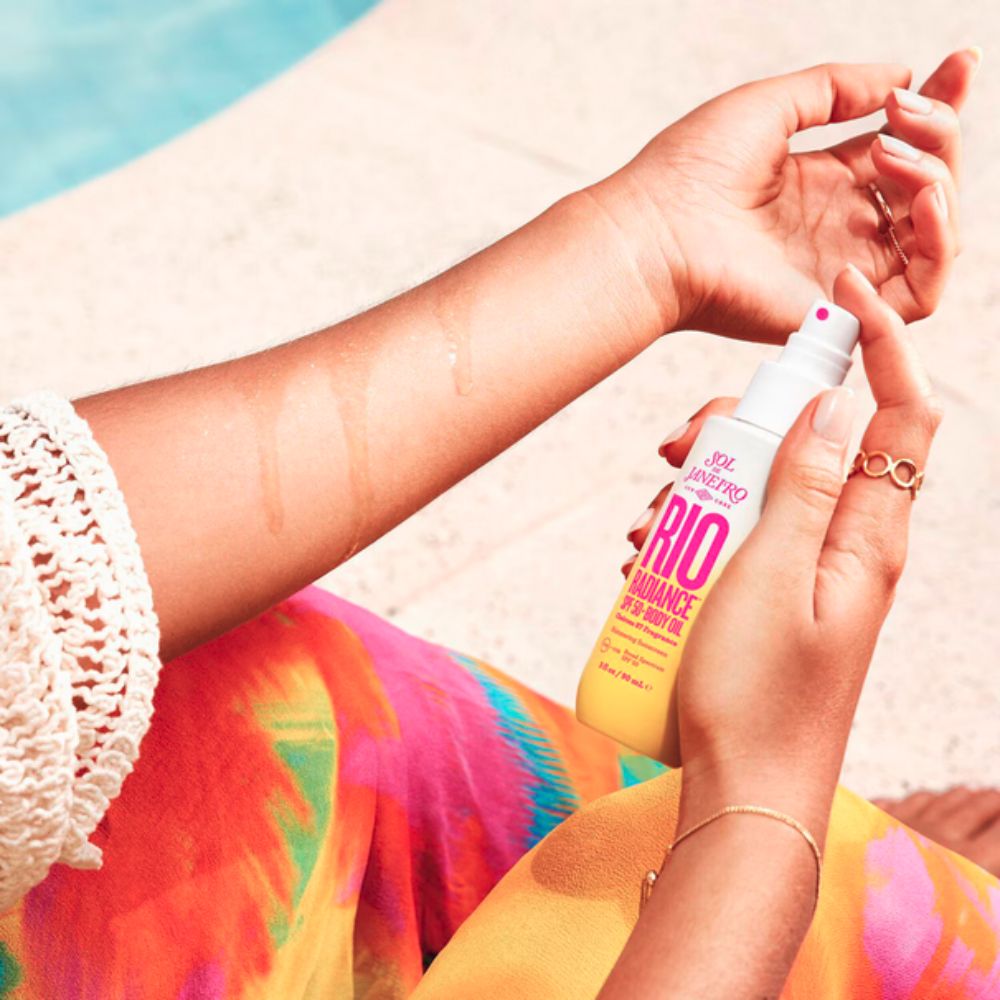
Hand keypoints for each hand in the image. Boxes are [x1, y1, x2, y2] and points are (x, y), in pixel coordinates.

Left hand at [593, 50, 977, 341]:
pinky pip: (919, 298)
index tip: (957, 64)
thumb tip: (899, 76)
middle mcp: (837, 227)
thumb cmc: (688, 173)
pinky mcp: (839, 311)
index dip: (939, 107)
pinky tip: (906, 206)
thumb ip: (835, 88)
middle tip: (899, 117)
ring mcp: (842, 270)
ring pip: (936, 240)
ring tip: (893, 156)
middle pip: (929, 189)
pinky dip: (933, 249)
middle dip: (939, 139)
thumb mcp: (768, 107)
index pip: (902, 148)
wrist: (654, 233)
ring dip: (941, 188)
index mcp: (820, 182)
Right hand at [624, 264, 941, 832]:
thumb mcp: (773, 580)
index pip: (901, 414)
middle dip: (738, 430)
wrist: (744, 785)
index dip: (880, 344)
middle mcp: (847, 543)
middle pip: (808, 441)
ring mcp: (807, 568)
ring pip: (762, 484)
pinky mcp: (770, 591)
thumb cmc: (759, 696)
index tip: (833, 296)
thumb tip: (832, 401)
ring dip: (702, 487)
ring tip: (647, 531)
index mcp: (869, 534)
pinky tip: (650, 557)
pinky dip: (694, 528)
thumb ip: (803, 486)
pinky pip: (739, 532)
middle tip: (673, 457)